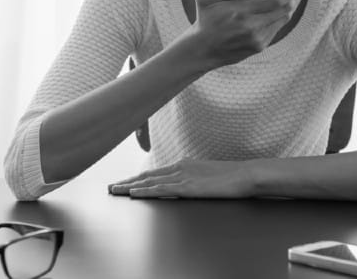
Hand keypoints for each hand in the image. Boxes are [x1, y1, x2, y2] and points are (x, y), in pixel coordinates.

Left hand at [107, 157, 255, 198]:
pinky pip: (161, 188)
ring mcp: (183, 176)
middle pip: (147, 175)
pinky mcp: (188, 186)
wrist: (245, 175)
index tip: (124, 181)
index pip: (156, 172)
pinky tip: (133, 192)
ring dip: (129, 185)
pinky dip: (145, 190)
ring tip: (115, 190)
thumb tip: (187, 182)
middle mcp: (180, 167)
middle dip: (127, 181)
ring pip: (149, 180)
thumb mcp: (208, 174)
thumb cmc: (231, 176)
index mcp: (185, 164)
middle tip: (111, 186)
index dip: (138, 177)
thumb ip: (195, 176)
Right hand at [184, 0, 311, 67]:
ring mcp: (258, 39)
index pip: (277, 0)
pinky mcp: (260, 46)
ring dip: (293, 6)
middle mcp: (252, 26)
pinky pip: (277, 28)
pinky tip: (286, 7)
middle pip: (286, 9)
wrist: (203, 51)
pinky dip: (283, 16)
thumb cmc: (204, 21)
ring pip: (284, 19)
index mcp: (241, 12)